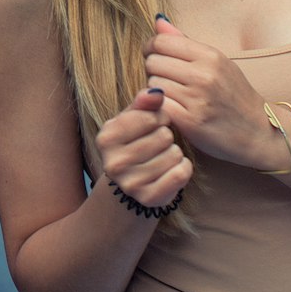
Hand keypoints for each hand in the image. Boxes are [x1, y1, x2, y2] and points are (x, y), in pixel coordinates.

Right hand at [95, 86, 192, 207]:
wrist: (131, 183)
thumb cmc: (134, 141)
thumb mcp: (133, 118)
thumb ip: (144, 101)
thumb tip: (157, 91)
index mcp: (107, 138)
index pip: (149, 117)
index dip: (159, 117)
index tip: (155, 123)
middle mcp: (114, 163)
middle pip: (163, 136)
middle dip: (166, 135)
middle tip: (159, 142)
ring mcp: (130, 184)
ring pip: (174, 155)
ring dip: (175, 152)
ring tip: (164, 155)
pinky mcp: (149, 199)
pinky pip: (180, 174)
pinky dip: (183, 168)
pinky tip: (174, 168)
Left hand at [144, 16, 278, 169]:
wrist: (258, 132)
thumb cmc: (235, 95)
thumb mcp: (217, 62)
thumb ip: (184, 42)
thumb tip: (158, 20)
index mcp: (211, 56)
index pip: (161, 41)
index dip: (151, 48)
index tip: (155, 57)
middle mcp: (204, 75)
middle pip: (153, 62)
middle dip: (154, 70)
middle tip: (166, 79)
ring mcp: (197, 99)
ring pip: (152, 84)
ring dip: (157, 90)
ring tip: (172, 95)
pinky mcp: (191, 122)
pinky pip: (158, 105)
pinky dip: (160, 107)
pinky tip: (171, 109)